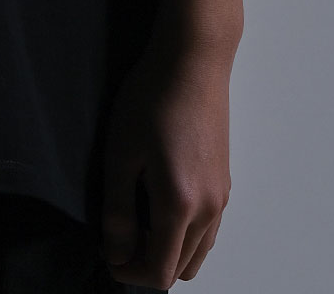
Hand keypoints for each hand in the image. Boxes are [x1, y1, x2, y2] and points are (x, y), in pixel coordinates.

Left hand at [98, 35, 233, 285]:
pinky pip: (208, 229)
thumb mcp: (121, 154)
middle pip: (183, 268)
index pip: (161, 273)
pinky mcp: (225, 181)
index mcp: (181, 206)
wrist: (193, 61)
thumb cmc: (152, 99)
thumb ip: (118, 211)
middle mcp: (210, 210)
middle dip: (149, 264)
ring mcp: (222, 196)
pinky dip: (186, 234)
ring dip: (170, 250)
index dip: (130, 273)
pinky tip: (160, 202)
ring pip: (199, 251)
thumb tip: (117, 254)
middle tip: (120, 237)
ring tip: (138, 220)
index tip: (108, 254)